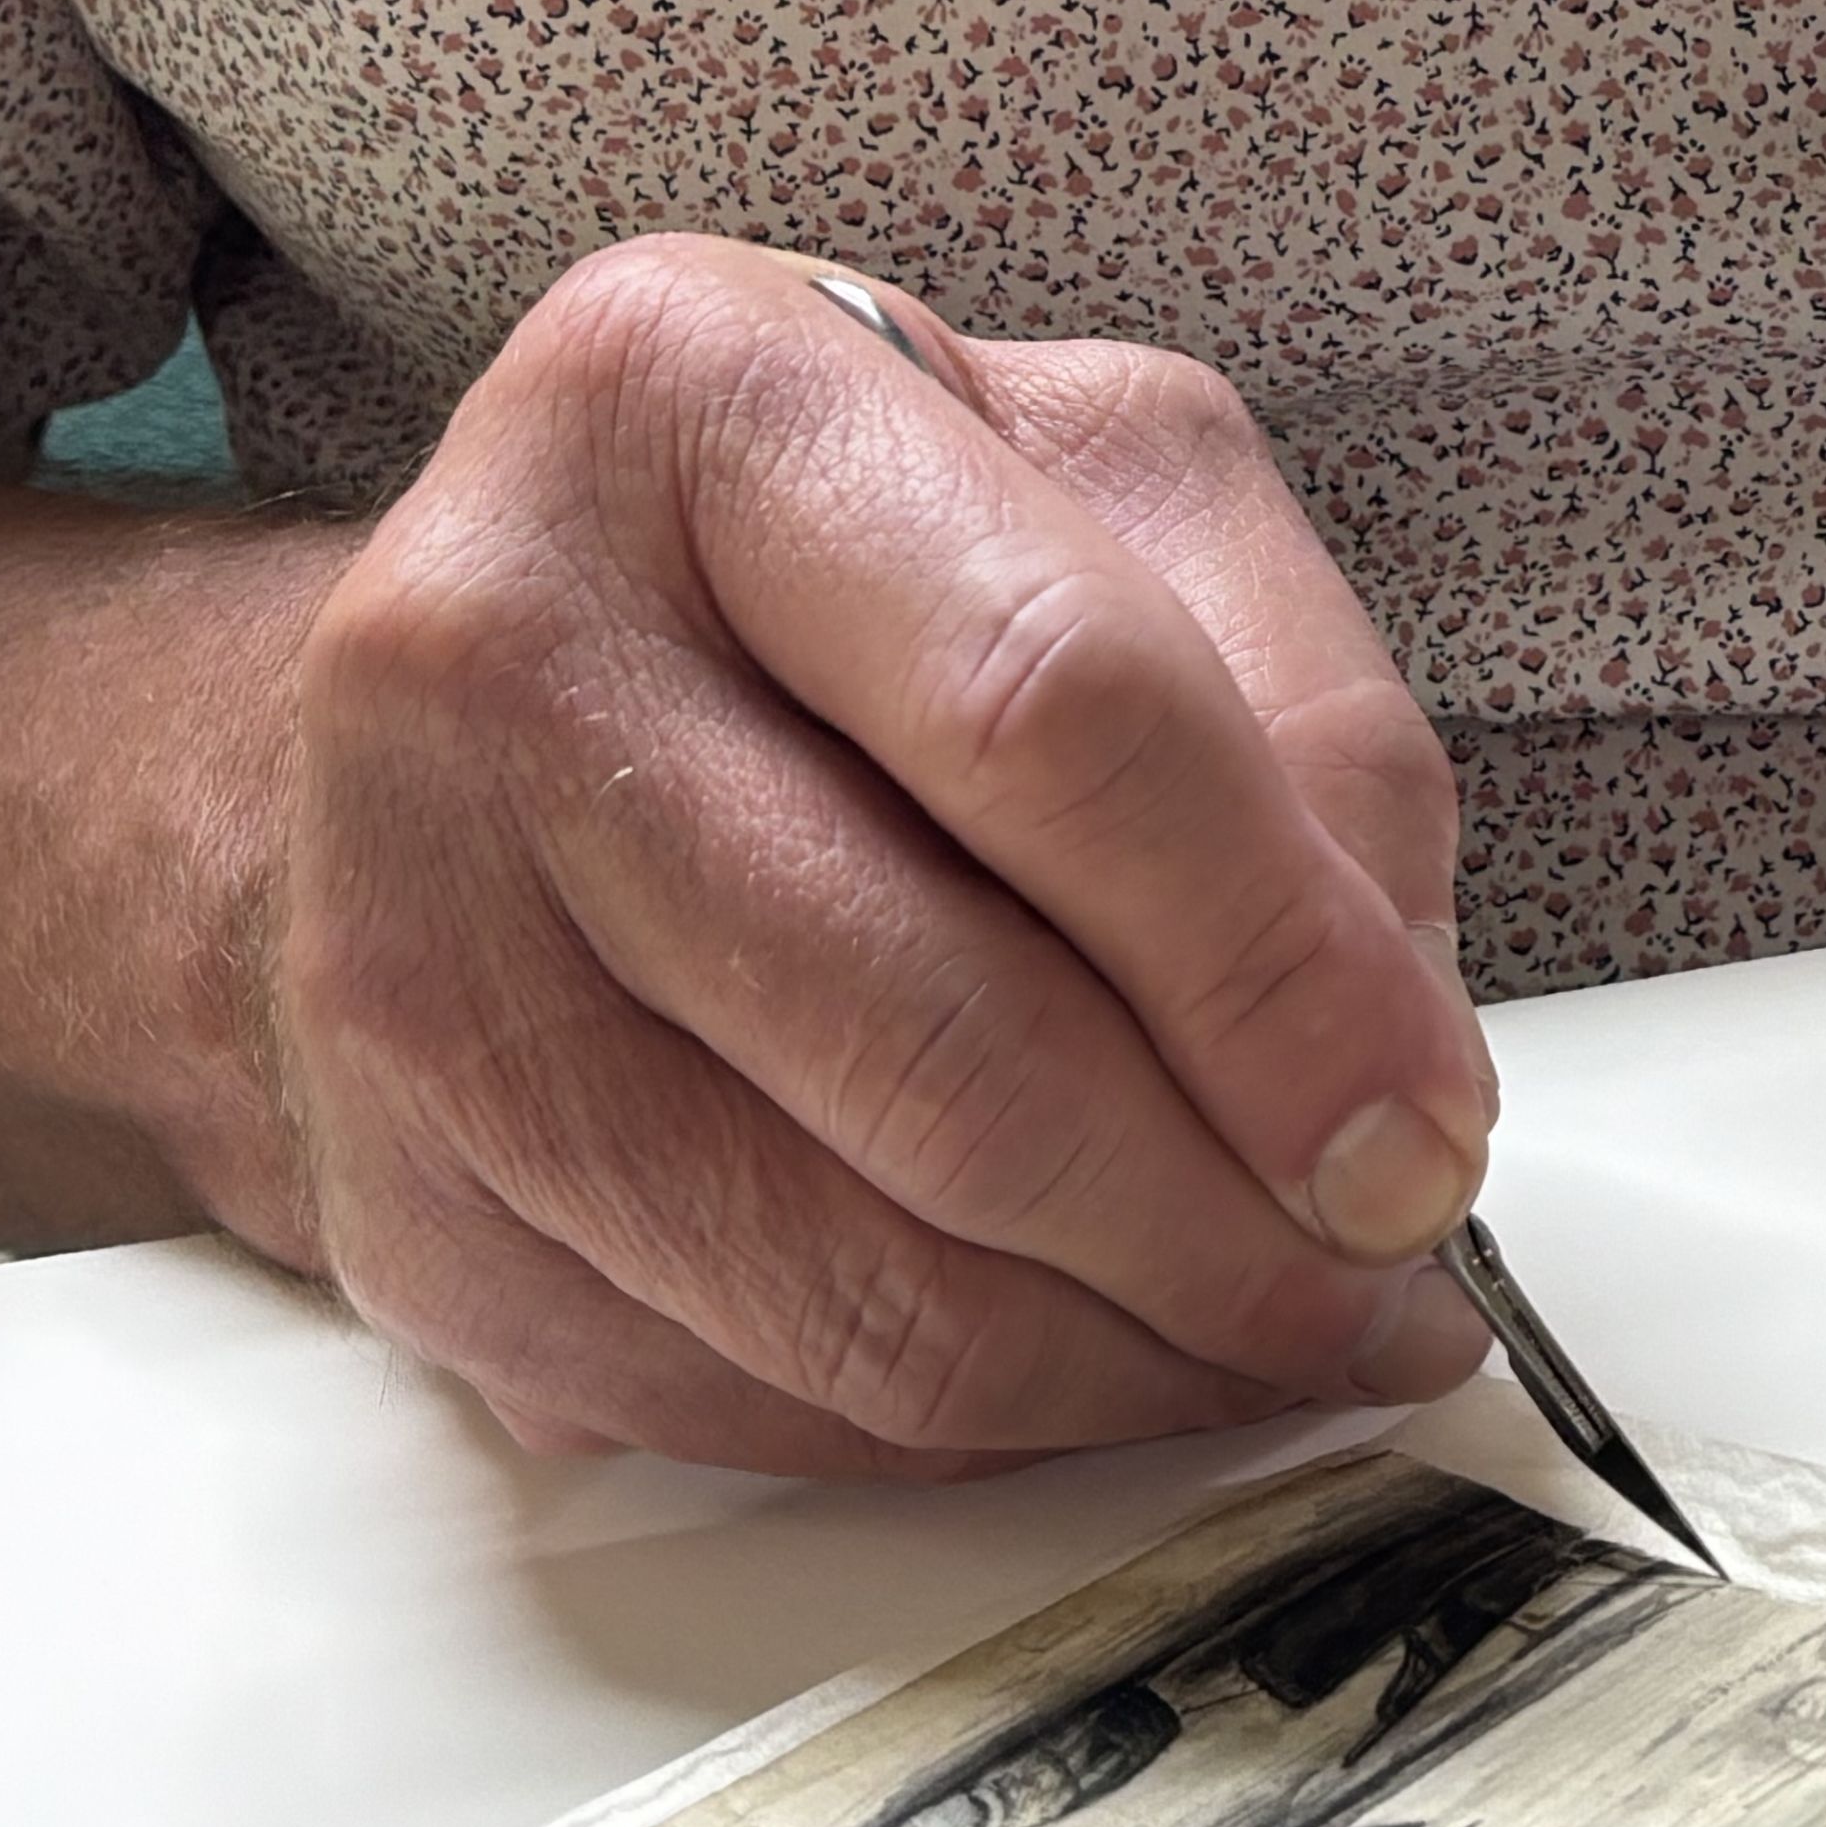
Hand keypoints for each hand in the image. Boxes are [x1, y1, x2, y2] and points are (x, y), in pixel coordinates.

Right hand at [229, 238, 1490, 1469]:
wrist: (493, 682)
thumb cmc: (841, 570)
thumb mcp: (1109, 495)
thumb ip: (1305, 715)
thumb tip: (1398, 1062)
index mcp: (696, 403)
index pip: (1052, 712)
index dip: (1279, 962)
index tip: (1426, 1125)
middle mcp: (493, 654)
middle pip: (949, 1045)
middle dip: (1228, 1221)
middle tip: (1387, 1274)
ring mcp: (411, 944)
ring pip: (855, 1279)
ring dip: (1128, 1362)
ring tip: (1281, 1330)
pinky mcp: (399, 1195)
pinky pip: (751, 1396)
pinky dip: (968, 1423)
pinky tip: (1087, 1356)